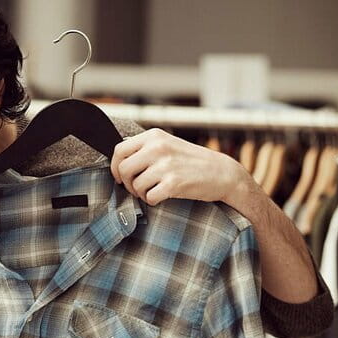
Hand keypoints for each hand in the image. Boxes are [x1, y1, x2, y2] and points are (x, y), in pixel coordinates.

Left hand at [110, 128, 249, 205]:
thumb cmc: (191, 161)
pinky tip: (162, 196)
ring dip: (141, 193)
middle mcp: (158, 148)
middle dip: (127, 183)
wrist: (222, 173)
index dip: (115, 166)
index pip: (119, 150)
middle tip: (138, 187)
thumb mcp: (167, 144)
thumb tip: (118, 158)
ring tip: (154, 190)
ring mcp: (165, 165)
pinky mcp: (173, 183)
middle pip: (123, 169)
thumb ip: (144, 148)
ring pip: (135, 186)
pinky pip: (148, 197)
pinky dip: (152, 200)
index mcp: (154, 136)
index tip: (120, 176)